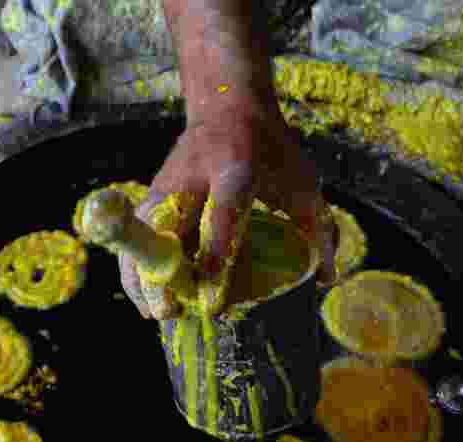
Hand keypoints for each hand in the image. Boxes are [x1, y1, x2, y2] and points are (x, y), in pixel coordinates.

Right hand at [121, 0, 335, 319]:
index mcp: (237, 166)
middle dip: (163, 272)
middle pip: (168, 225)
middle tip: (170, 313)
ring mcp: (166, 183)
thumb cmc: (271, 150)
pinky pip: (135, 235)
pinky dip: (135, 267)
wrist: (227, 106)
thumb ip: (317, 228)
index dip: (217, 250)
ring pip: (142, 233)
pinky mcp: (151, 194)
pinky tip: (146, 300)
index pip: (224, 209)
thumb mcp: (302, 181)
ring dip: (142, 275)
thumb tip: (327, 279)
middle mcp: (193, 175)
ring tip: (156, 314)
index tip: (211, 294)